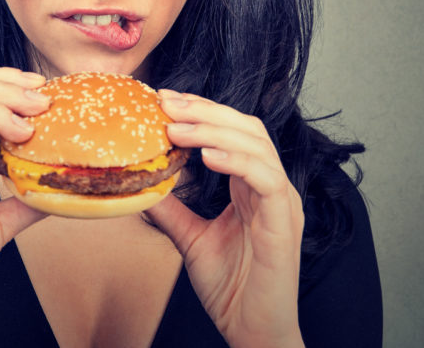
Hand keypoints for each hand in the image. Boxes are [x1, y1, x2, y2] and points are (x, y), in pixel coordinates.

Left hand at [146, 91, 304, 347]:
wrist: (252, 332)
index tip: (165, 99)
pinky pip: (266, 179)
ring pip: (256, 145)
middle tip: (167, 103)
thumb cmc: (231, 287)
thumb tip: (140, 183)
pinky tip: (207, 157)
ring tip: (177, 128)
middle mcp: (271, 186)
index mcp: (253, 185)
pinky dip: (237, 161)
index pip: (233, 131)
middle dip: (205, 110)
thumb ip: (172, 208)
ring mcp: (281, 202)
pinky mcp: (283, 223)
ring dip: (214, 131)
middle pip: (246, 128)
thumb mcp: (191, 238)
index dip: (202, 110)